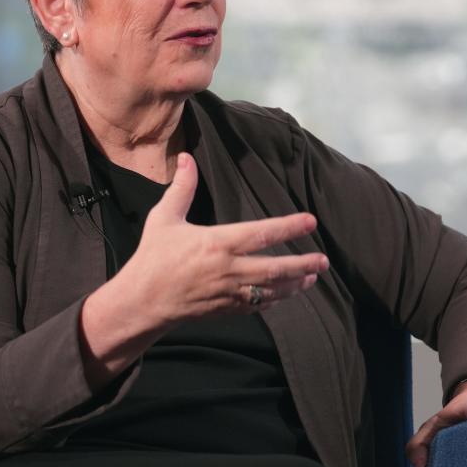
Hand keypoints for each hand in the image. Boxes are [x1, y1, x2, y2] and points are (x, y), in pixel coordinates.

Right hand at [121, 152, 328, 324]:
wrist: (142, 301)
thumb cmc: (153, 257)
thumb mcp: (164, 218)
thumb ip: (182, 187)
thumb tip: (188, 157)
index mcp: (217, 244)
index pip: (261, 234)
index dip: (288, 227)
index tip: (310, 221)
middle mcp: (228, 270)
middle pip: (275, 268)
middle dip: (302, 264)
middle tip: (323, 260)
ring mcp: (229, 292)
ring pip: (271, 289)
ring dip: (295, 283)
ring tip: (312, 276)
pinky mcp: (226, 309)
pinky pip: (258, 305)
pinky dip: (275, 299)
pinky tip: (285, 293)